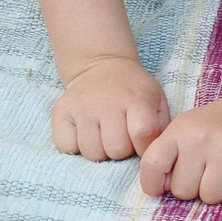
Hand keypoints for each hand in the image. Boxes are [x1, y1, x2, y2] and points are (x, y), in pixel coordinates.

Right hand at [51, 55, 169, 161]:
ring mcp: (81, 106)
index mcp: (136, 97)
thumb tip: (153, 154)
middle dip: (121, 150)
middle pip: (116, 150)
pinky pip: (67, 148)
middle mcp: (107, 101)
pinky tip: (85, 132)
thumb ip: (160, 127)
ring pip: (92, 153)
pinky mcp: (61, 111)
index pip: (142, 133)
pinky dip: (76, 146)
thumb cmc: (133, 91)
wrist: (102, 66)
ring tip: (104, 133)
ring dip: (100, 150)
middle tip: (121, 135)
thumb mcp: (156, 100)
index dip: (143, 147)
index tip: (141, 143)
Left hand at [138, 96, 221, 204]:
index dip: (154, 184)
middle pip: (183, 191)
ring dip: (218, 191)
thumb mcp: (184, 131)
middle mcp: (202, 137)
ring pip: (211, 197)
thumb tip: (160, 189)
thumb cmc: (214, 128)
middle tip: (206, 171)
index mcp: (179, 131)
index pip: (152, 164)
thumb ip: (167, 157)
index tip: (165, 184)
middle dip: (194, 188)